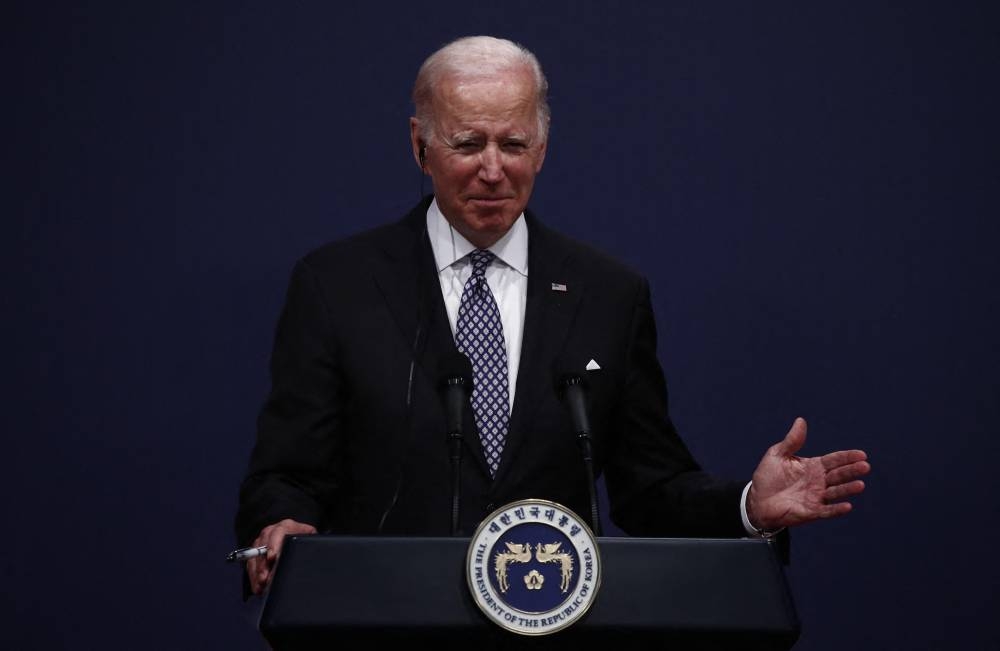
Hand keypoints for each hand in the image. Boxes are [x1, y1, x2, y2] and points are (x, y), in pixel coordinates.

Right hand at [247, 519, 316, 594]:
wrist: (298, 539)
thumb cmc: (305, 540)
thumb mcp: (310, 538)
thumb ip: (309, 543)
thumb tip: (309, 554)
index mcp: (287, 526)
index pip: (278, 532)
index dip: (274, 545)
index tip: (272, 558)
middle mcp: (271, 532)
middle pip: (263, 546)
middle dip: (263, 564)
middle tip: (265, 577)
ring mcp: (262, 542)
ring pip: (255, 557)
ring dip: (258, 573)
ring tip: (261, 585)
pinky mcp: (256, 553)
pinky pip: (251, 565)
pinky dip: (254, 578)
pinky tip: (258, 587)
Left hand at [746, 417, 869, 530]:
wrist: (757, 500)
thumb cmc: (768, 477)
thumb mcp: (777, 455)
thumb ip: (792, 441)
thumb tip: (801, 420)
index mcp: (813, 466)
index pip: (834, 460)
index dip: (847, 457)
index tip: (862, 454)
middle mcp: (819, 481)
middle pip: (838, 475)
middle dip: (852, 470)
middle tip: (865, 466)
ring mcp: (816, 497)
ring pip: (836, 492)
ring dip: (848, 489)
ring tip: (860, 485)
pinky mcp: (811, 512)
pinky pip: (826, 511)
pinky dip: (837, 509)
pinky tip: (847, 506)